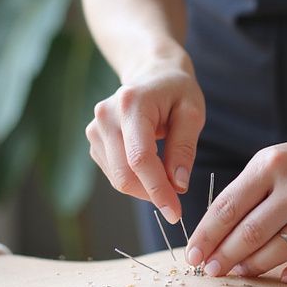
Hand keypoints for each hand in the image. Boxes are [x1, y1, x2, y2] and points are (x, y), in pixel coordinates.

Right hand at [86, 64, 204, 222]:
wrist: (152, 73)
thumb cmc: (177, 91)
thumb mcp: (192, 113)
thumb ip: (184, 149)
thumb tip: (178, 185)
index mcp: (131, 104)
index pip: (140, 158)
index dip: (157, 190)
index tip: (176, 213)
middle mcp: (106, 116)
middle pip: (124, 174)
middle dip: (152, 194)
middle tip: (176, 201)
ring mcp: (95, 128)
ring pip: (118, 178)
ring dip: (144, 188)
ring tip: (168, 175)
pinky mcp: (94, 139)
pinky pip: (113, 173)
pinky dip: (135, 180)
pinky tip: (152, 167)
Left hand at [185, 127, 286, 283]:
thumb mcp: (274, 161)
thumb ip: (245, 192)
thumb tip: (212, 236)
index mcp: (273, 164)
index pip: (229, 206)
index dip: (207, 235)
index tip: (193, 255)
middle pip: (252, 232)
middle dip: (226, 257)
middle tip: (210, 272)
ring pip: (282, 249)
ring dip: (256, 266)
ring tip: (241, 273)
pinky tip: (281, 278)